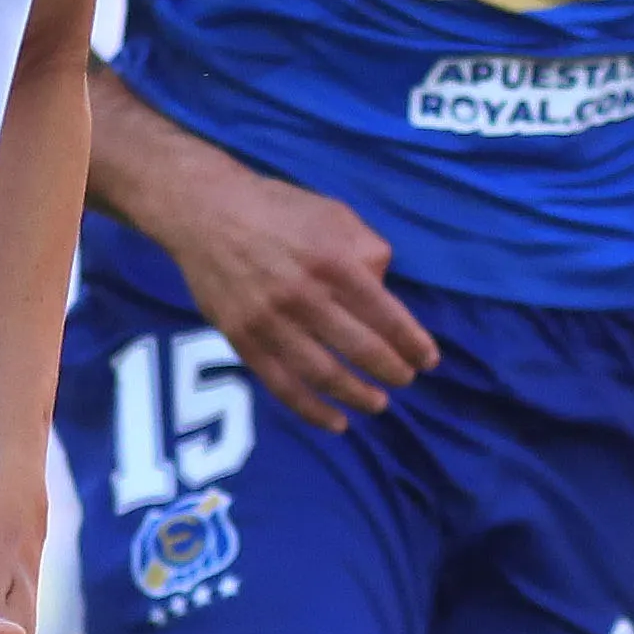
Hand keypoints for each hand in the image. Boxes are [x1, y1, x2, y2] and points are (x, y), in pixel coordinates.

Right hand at [150, 147, 437, 425]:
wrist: (205, 213)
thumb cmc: (278, 210)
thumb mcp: (334, 214)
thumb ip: (367, 251)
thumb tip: (385, 291)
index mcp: (334, 262)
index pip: (386, 315)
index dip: (412, 343)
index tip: (428, 359)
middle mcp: (305, 296)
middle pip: (361, 349)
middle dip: (392, 371)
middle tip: (406, 379)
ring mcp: (271, 322)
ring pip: (324, 374)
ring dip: (358, 396)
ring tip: (378, 404)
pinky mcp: (243, 340)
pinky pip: (282, 385)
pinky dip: (312, 410)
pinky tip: (336, 423)